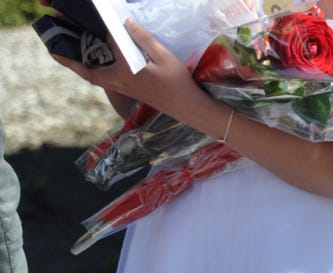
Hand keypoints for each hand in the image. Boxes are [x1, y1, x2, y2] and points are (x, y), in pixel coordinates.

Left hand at [52, 19, 207, 123]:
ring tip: (67, 57)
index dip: (101, 28)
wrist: (186, 107)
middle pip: (90, 72)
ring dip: (80, 68)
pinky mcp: (130, 92)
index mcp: (129, 70)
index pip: (110, 45)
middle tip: (53, 50)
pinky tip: (93, 65)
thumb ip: (143, 39)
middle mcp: (122, 81)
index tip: (93, 14)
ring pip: (95, 78)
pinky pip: (104, 82)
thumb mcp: (164, 56)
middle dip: (71, 62)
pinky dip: (93, 73)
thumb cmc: (178, 82)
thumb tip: (125, 24)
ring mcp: (125, 89)